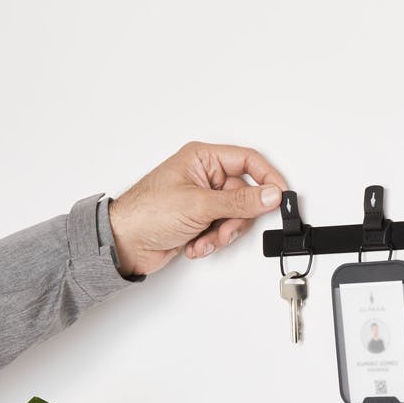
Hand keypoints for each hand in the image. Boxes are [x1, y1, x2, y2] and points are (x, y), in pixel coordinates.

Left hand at [107, 141, 288, 275]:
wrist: (123, 243)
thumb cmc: (145, 213)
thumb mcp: (200, 204)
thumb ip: (240, 201)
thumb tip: (270, 194)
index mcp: (202, 158)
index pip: (248, 160)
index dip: (267, 178)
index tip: (280, 196)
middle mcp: (203, 176)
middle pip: (244, 194)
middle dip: (236, 218)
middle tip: (227, 228)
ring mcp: (201, 199)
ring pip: (234, 216)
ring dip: (222, 233)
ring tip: (206, 239)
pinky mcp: (198, 220)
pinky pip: (221, 229)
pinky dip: (212, 241)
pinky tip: (195, 244)